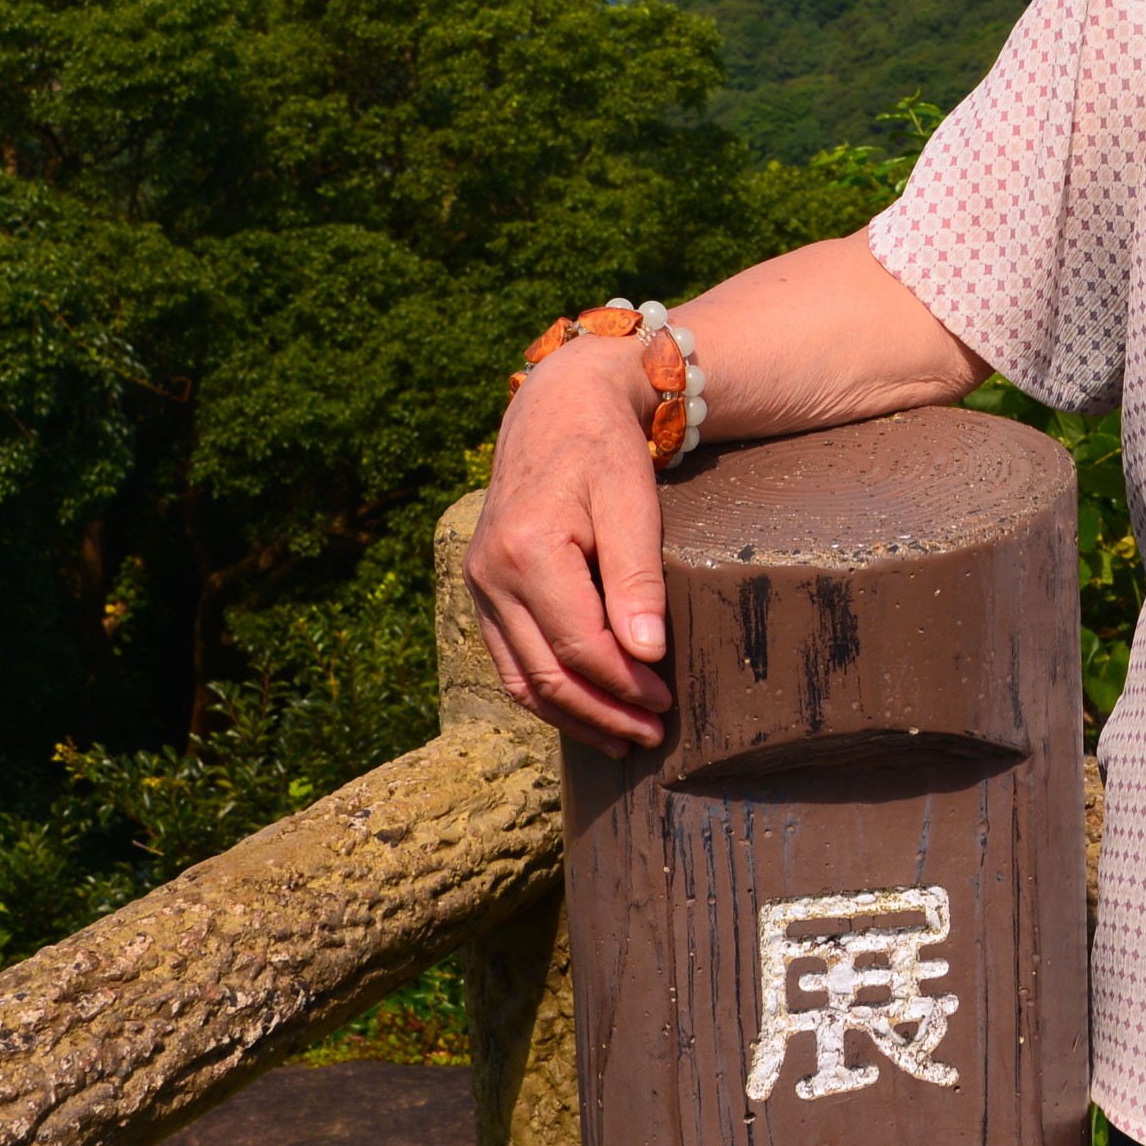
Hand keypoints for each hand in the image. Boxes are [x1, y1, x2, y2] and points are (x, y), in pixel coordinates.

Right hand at [463, 335, 674, 752]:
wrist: (556, 406)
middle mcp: (490, 574)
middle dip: (603, 713)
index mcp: (527, 550)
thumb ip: (636, 577)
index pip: (578, 646)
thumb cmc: (602, 448)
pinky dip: (545, 692)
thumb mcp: (632, 500)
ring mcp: (479, 584)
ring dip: (571, 716)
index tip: (666, 705)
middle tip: (652, 735)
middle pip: (546, 674)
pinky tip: (583, 709)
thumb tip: (646, 653)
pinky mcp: (483, 589)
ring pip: (521, 678)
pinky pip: (510, 659)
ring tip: (622, 738)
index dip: (624, 686)